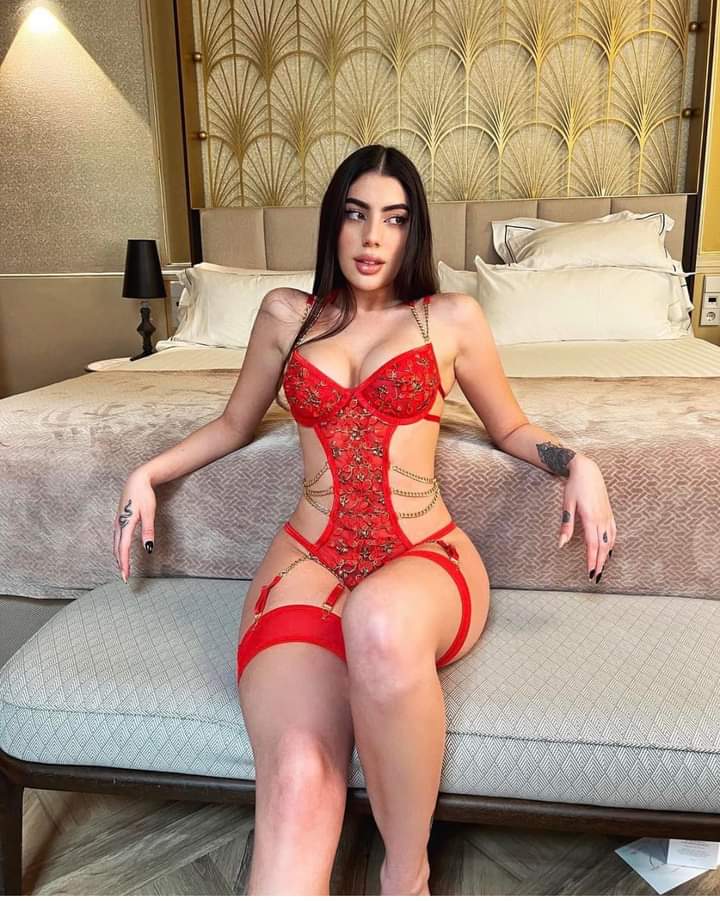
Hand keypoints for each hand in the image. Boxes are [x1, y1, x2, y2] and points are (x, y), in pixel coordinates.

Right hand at [113, 469, 156, 582]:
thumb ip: (148, 531)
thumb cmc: (144, 495)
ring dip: (118, 557)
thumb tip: (148, 547)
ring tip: (122, 568)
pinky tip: (120, 551)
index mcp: (125, 524)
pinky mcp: (119, 519)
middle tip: (124, 578)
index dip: (124, 564)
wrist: (137, 480)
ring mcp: (117, 522)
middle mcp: (118, 524)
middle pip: (117, 549)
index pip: (124, 549)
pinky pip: (116, 538)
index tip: (126, 576)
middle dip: (120, 564)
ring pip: (115, 544)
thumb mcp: (149, 512)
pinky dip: (118, 548)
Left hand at [557, 456, 615, 582]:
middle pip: (602, 547)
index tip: (590, 573)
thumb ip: (566, 526)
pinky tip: (610, 550)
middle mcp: (601, 519)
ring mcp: (607, 515)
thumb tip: (560, 544)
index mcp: (590, 518)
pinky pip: (613, 532)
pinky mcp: (609, 512)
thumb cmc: (574, 486)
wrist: (587, 470)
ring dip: (606, 556)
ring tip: (602, 568)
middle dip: (600, 563)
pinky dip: (612, 543)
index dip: (592, 560)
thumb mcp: (566, 505)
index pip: (592, 545)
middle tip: (596, 577)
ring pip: (609, 541)